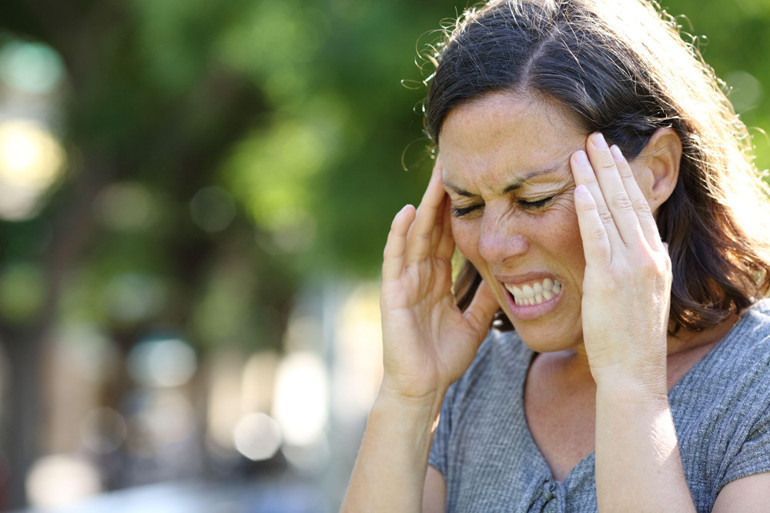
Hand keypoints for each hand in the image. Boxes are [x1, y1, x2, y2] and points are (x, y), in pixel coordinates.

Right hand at [379, 160, 498, 401]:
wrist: (423, 387)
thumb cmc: (444, 357)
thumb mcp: (474, 322)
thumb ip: (486, 298)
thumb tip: (506, 278)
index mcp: (438, 277)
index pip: (449, 234)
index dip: (460, 208)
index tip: (473, 180)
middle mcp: (420, 272)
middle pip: (434, 225)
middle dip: (444, 194)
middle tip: (454, 160)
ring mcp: (405, 280)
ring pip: (417, 233)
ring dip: (426, 204)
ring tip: (436, 175)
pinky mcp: (393, 292)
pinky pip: (396, 259)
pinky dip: (399, 235)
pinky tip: (407, 212)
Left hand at [570, 133, 671, 389]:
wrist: (633, 373)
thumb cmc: (629, 341)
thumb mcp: (639, 298)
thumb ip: (630, 271)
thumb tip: (618, 256)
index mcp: (655, 260)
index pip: (639, 208)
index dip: (625, 178)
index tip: (612, 156)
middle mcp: (648, 256)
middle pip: (628, 199)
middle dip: (610, 165)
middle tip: (596, 137)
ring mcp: (630, 266)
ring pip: (612, 210)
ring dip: (595, 176)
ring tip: (582, 149)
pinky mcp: (608, 279)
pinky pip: (597, 236)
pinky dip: (588, 209)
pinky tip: (578, 186)